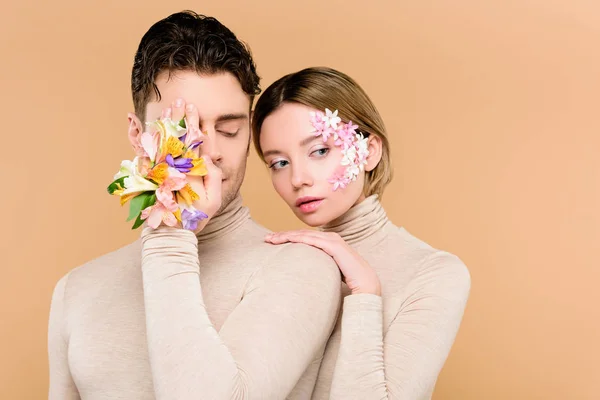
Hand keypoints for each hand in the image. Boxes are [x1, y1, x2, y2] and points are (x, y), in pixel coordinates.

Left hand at [156, 99, 222, 233]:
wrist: (171, 229)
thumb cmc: (195, 216)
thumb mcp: (214, 201)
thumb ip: (214, 179)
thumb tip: (209, 159)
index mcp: (192, 171)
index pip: (193, 142)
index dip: (193, 123)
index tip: (193, 107)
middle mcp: (176, 167)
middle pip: (177, 137)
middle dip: (178, 118)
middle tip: (179, 100)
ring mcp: (164, 170)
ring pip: (164, 142)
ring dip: (166, 124)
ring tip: (167, 108)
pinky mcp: (154, 175)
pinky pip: (151, 153)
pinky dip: (151, 139)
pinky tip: (152, 126)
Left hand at [265, 230, 380, 295]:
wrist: (366, 285)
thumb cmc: (349, 281)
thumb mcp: (329, 271)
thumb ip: (319, 267)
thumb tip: (305, 275)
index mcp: (330, 242)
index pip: (305, 238)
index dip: (289, 238)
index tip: (273, 242)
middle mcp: (331, 238)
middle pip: (302, 234)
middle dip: (283, 235)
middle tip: (267, 239)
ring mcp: (333, 240)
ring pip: (304, 235)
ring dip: (286, 236)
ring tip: (271, 239)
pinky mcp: (334, 246)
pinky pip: (311, 240)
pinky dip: (297, 239)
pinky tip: (286, 240)